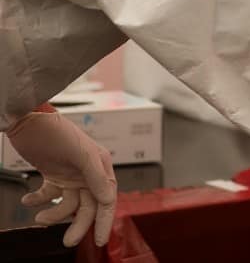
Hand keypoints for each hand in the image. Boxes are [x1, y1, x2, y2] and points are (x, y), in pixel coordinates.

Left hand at [6, 111, 116, 246]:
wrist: (28, 122)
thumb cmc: (57, 132)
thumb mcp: (81, 152)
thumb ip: (96, 175)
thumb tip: (108, 198)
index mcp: (99, 165)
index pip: (106, 198)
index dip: (105, 220)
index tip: (101, 239)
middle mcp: (86, 173)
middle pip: (87, 206)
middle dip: (77, 225)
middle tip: (68, 241)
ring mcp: (69, 175)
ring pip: (67, 205)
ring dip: (53, 214)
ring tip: (39, 216)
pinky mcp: (52, 175)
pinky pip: (48, 196)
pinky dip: (38, 201)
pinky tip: (29, 200)